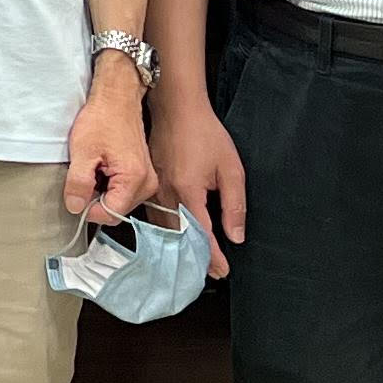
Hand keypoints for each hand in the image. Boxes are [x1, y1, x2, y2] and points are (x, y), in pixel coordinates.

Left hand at [64, 66, 155, 225]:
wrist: (117, 99)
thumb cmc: (102, 119)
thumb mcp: (82, 151)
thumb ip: (78, 183)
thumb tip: (74, 207)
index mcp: (134, 180)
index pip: (109, 214)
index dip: (88, 207)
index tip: (78, 190)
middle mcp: (147, 184)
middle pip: (115, 210)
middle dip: (95, 199)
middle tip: (86, 173)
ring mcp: (148, 180)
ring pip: (118, 202)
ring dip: (102, 191)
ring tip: (95, 167)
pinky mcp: (144, 175)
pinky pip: (123, 192)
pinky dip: (109, 184)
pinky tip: (103, 166)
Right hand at [146, 93, 242, 276]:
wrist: (176, 109)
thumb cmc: (203, 133)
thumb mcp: (231, 168)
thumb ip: (234, 205)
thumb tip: (235, 235)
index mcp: (188, 192)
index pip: (201, 236)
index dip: (213, 257)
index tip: (222, 271)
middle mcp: (166, 195)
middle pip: (178, 239)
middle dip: (194, 259)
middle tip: (210, 272)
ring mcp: (152, 191)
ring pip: (163, 231)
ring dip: (178, 248)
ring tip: (194, 261)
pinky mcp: (147, 187)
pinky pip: (154, 218)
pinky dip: (166, 233)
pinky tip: (175, 238)